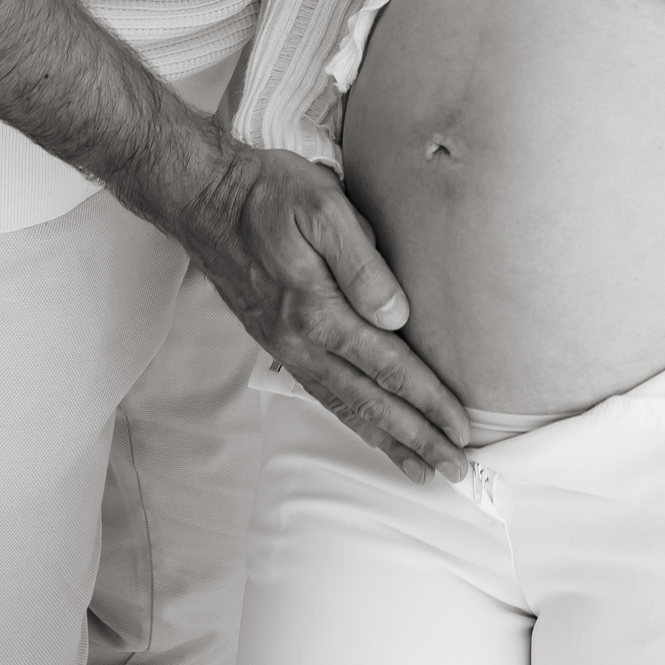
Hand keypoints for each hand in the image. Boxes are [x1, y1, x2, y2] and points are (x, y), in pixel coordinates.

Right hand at [179, 141, 472, 485]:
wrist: (205, 199)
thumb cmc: (268, 193)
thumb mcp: (322, 206)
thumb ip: (362, 262)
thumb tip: (397, 314)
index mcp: (317, 309)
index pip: (387, 366)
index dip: (427, 400)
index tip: (460, 428)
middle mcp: (301, 340)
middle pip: (370, 400)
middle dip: (416, 437)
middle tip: (453, 470)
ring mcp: (286, 346)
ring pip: (345, 405)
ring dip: (386, 439)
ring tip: (418, 468)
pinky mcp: (277, 342)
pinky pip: (322, 393)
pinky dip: (352, 419)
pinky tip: (368, 428)